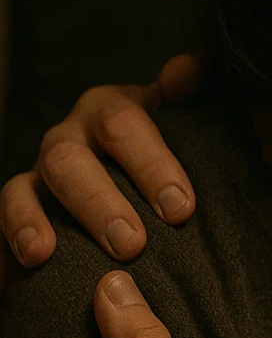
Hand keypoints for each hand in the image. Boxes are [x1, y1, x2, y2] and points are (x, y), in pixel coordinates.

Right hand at [0, 54, 200, 272]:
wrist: (126, 172)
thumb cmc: (157, 152)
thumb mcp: (173, 118)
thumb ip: (179, 96)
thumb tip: (188, 68)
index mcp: (109, 109)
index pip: (124, 125)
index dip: (151, 164)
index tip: (180, 209)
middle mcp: (69, 137)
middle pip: (68, 160)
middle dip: (98, 202)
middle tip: (132, 245)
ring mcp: (37, 173)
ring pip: (21, 189)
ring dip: (31, 221)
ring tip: (42, 253)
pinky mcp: (18, 207)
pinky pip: (4, 219)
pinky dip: (8, 239)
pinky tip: (15, 269)